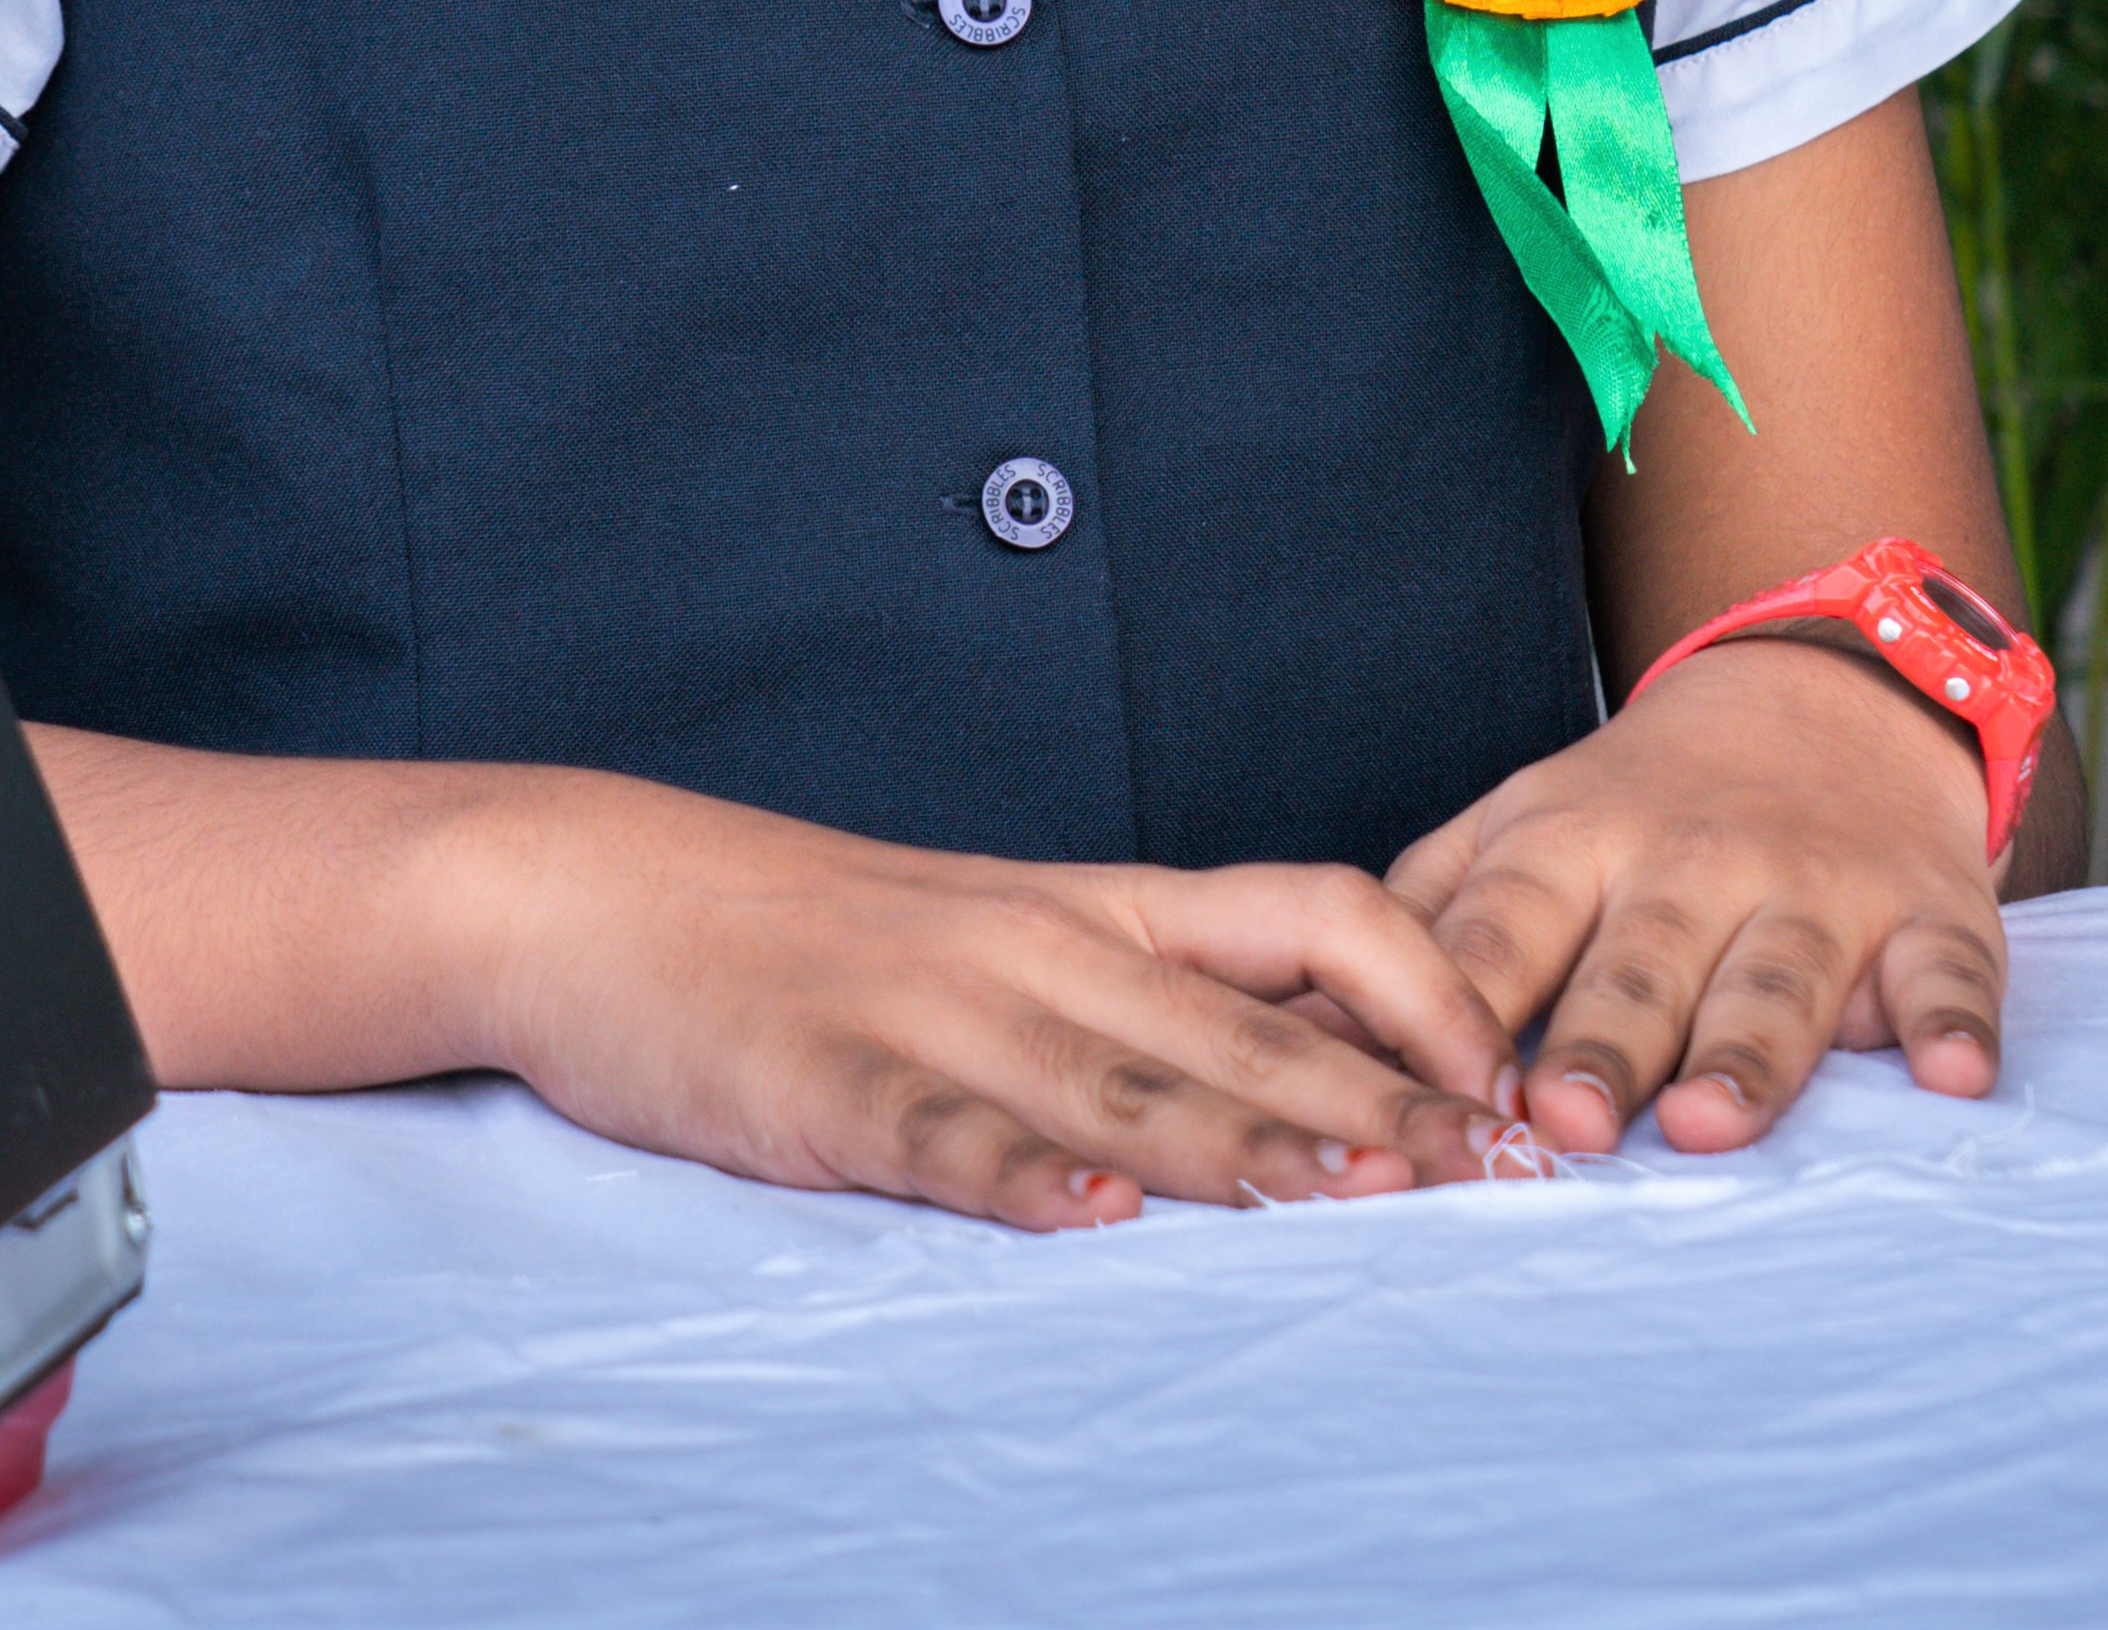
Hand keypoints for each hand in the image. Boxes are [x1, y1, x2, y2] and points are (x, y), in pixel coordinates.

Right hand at [452, 771, 1529, 1229]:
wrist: (597, 891)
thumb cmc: (816, 934)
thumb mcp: (1006, 936)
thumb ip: (1151, 992)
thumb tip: (1325, 1064)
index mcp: (1093, 906)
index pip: (1306, 912)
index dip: (1421, 989)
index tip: (1510, 1080)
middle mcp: (1036, 947)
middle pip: (1241, 1025)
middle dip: (1384, 1106)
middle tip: (1507, 1177)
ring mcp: (929, 1012)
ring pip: (1116, 1080)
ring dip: (1244, 1142)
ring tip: (1356, 1193)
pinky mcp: (822, 1084)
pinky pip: (937, 1134)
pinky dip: (1017, 1178)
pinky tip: (1088, 1215)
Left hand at [1387, 636, 2003, 1158]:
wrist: (1824, 698)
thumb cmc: (1632, 813)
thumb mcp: (1516, 832)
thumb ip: (1422, 922)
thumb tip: (1292, 1019)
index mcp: (1570, 842)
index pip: (1505, 931)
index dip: (1469, 1009)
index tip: (1437, 1090)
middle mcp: (1691, 862)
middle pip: (1639, 964)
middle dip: (1603, 1043)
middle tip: (1569, 1126)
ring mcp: (1814, 886)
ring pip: (1778, 976)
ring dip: (1751, 1050)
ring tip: (1715, 1123)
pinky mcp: (1928, 915)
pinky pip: (1946, 974)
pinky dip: (1952, 1024)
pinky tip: (1949, 1075)